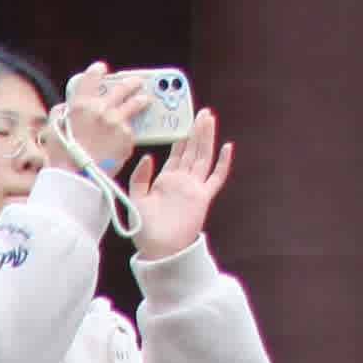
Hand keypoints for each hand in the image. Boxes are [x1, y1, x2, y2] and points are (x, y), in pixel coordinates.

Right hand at [53, 65, 154, 175]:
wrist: (76, 178)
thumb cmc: (61, 157)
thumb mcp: (53, 129)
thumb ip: (61, 112)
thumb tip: (66, 106)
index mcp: (82, 105)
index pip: (91, 78)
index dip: (97, 71)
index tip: (101, 68)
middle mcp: (102, 109)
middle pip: (123, 88)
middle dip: (131, 82)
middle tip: (136, 81)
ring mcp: (117, 122)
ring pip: (136, 104)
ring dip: (142, 100)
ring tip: (146, 99)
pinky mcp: (128, 137)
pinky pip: (130, 131)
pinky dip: (128, 132)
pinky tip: (127, 135)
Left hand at [128, 112, 229, 257]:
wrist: (159, 250)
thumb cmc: (145, 230)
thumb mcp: (136, 200)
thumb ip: (140, 178)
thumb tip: (149, 156)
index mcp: (166, 180)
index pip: (176, 153)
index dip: (180, 136)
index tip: (182, 119)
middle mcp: (182, 181)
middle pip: (192, 150)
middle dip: (196, 130)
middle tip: (201, 112)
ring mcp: (194, 187)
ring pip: (203, 157)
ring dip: (207, 138)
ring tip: (209, 119)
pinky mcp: (203, 197)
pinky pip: (216, 177)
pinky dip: (223, 162)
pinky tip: (227, 147)